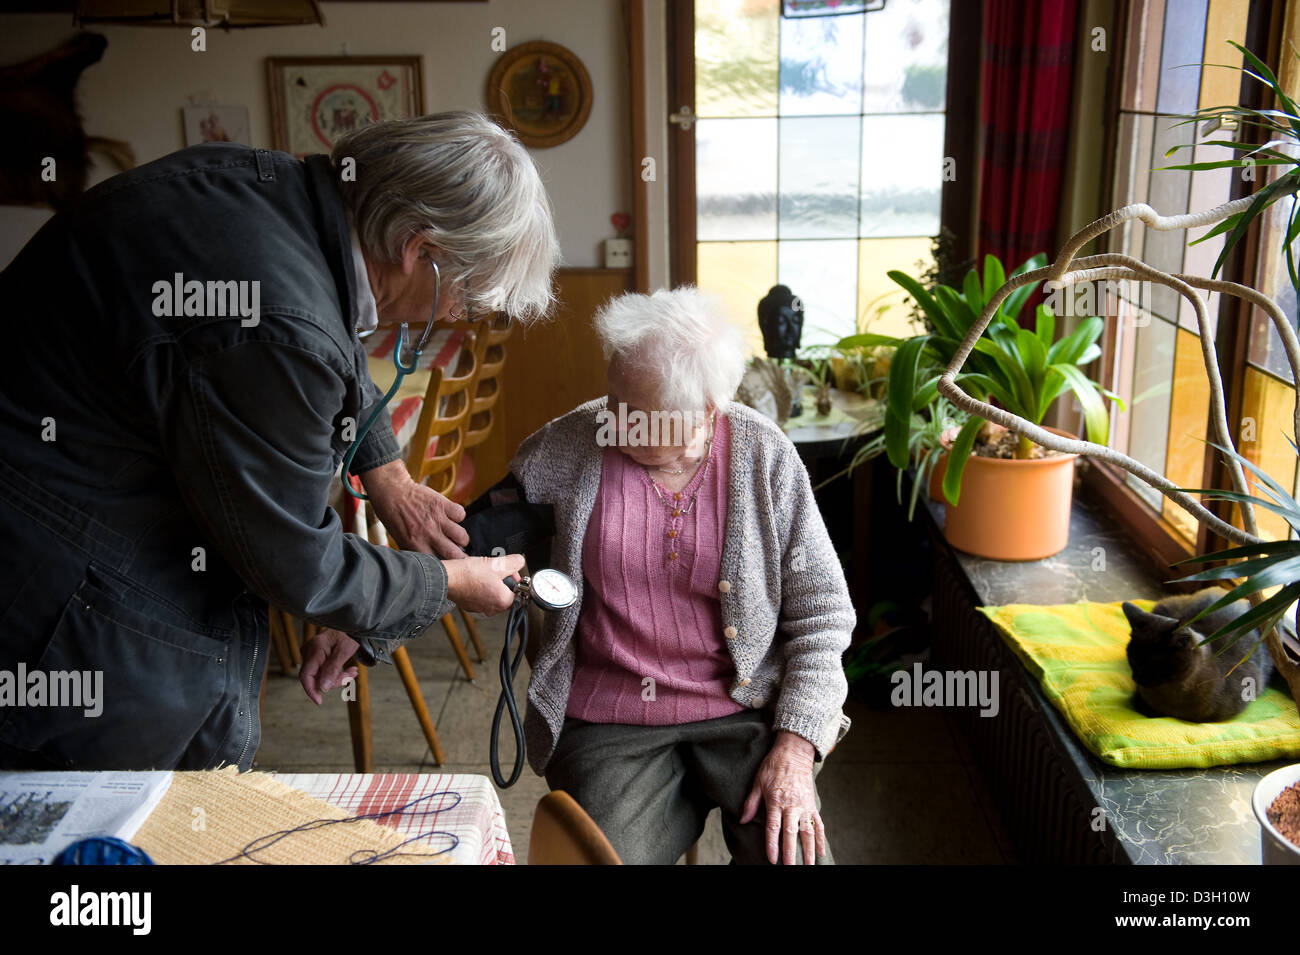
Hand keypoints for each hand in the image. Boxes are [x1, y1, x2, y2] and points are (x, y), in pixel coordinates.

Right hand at [300, 628, 360, 703]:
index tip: (319, 701)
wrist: (351, 623)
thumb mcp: (345, 651)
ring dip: (338, 676)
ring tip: (353, 672)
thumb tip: (322, 688)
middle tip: (352, 675)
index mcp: (314, 649)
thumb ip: (333, 669)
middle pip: (316, 676)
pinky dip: (337, 672)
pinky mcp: (316, 656)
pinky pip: (324, 669)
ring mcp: (312, 654)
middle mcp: (309, 651)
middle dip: (334, 680)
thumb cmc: (349, 633)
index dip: (311, 690)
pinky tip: (349, 670)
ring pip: (322, 674)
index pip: (306, 675)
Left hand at [361, 459, 468, 559]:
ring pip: (462, 536)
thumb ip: (415, 552)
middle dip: (460, 556)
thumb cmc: (395, 518)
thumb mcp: (401, 540)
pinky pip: (461, 514)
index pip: (440, 564)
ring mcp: (436, 518)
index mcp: (416, 545)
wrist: (392, 493)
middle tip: (458, 552)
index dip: (448, 565)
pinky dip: (459, 516)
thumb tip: (429, 564)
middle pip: (455, 553)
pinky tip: (451, 517)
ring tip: (455, 535)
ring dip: (461, 537)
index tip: (451, 564)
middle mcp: (428, 533)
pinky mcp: (442, 504)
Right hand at [445, 553, 524, 614]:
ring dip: (491, 583)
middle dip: (502, 580)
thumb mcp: (497, 563)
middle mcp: (492, 609)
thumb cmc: (469, 574)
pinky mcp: (469, 605)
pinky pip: (480, 596)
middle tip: (494, 569)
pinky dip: (479, 587)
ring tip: (483, 572)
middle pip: (505, 593)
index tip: (508, 570)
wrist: (447, 578)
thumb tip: (520, 561)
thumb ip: (514, 562)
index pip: (518, 591)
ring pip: (492, 594)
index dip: (515, 578)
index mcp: (503, 601)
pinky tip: (474, 578)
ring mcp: (479, 608)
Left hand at [740, 730, 825, 864]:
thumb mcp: (758, 782)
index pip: (773, 827)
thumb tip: (742, 820)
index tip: (772, 859)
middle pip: (791, 832)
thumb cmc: (773, 766)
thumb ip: (750, 803)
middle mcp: (792, 805)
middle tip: (790, 867)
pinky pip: (818, 824)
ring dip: (809, 850)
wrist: (794, 752)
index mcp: (776, 800)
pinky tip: (820, 852)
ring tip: (809, 865)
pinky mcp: (812, 805)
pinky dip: (820, 839)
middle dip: (791, 852)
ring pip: (808, 832)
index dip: (772, 844)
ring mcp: (804, 806)